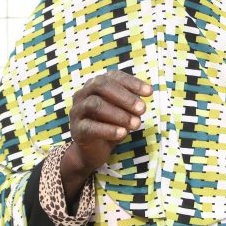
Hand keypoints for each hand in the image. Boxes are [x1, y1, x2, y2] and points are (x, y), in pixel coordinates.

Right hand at [60, 71, 150, 199]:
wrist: (93, 149)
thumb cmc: (111, 124)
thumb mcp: (124, 111)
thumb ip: (131, 105)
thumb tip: (141, 105)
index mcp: (96, 84)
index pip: (114, 76)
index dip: (132, 82)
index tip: (149, 92)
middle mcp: (83, 93)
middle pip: (101, 85)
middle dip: (124, 97)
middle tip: (142, 109)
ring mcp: (77, 111)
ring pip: (94, 105)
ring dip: (119, 114)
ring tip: (136, 124)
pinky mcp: (76, 129)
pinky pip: (90, 127)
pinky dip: (109, 130)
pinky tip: (123, 134)